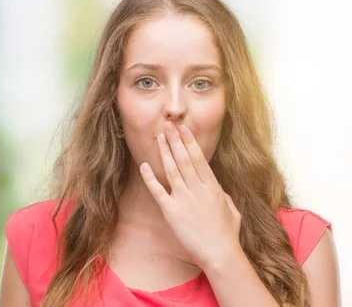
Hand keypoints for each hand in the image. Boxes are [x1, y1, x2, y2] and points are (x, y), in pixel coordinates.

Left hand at [139, 122, 241, 269]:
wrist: (220, 253)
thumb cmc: (227, 234)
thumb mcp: (232, 210)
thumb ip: (224, 196)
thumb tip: (219, 189)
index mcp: (212, 186)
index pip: (199, 158)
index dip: (189, 142)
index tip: (183, 128)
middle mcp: (197, 189)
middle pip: (184, 159)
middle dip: (175, 140)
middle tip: (167, 124)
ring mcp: (184, 199)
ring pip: (172, 170)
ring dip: (164, 152)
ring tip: (158, 137)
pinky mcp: (171, 212)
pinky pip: (158, 191)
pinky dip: (150, 178)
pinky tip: (144, 165)